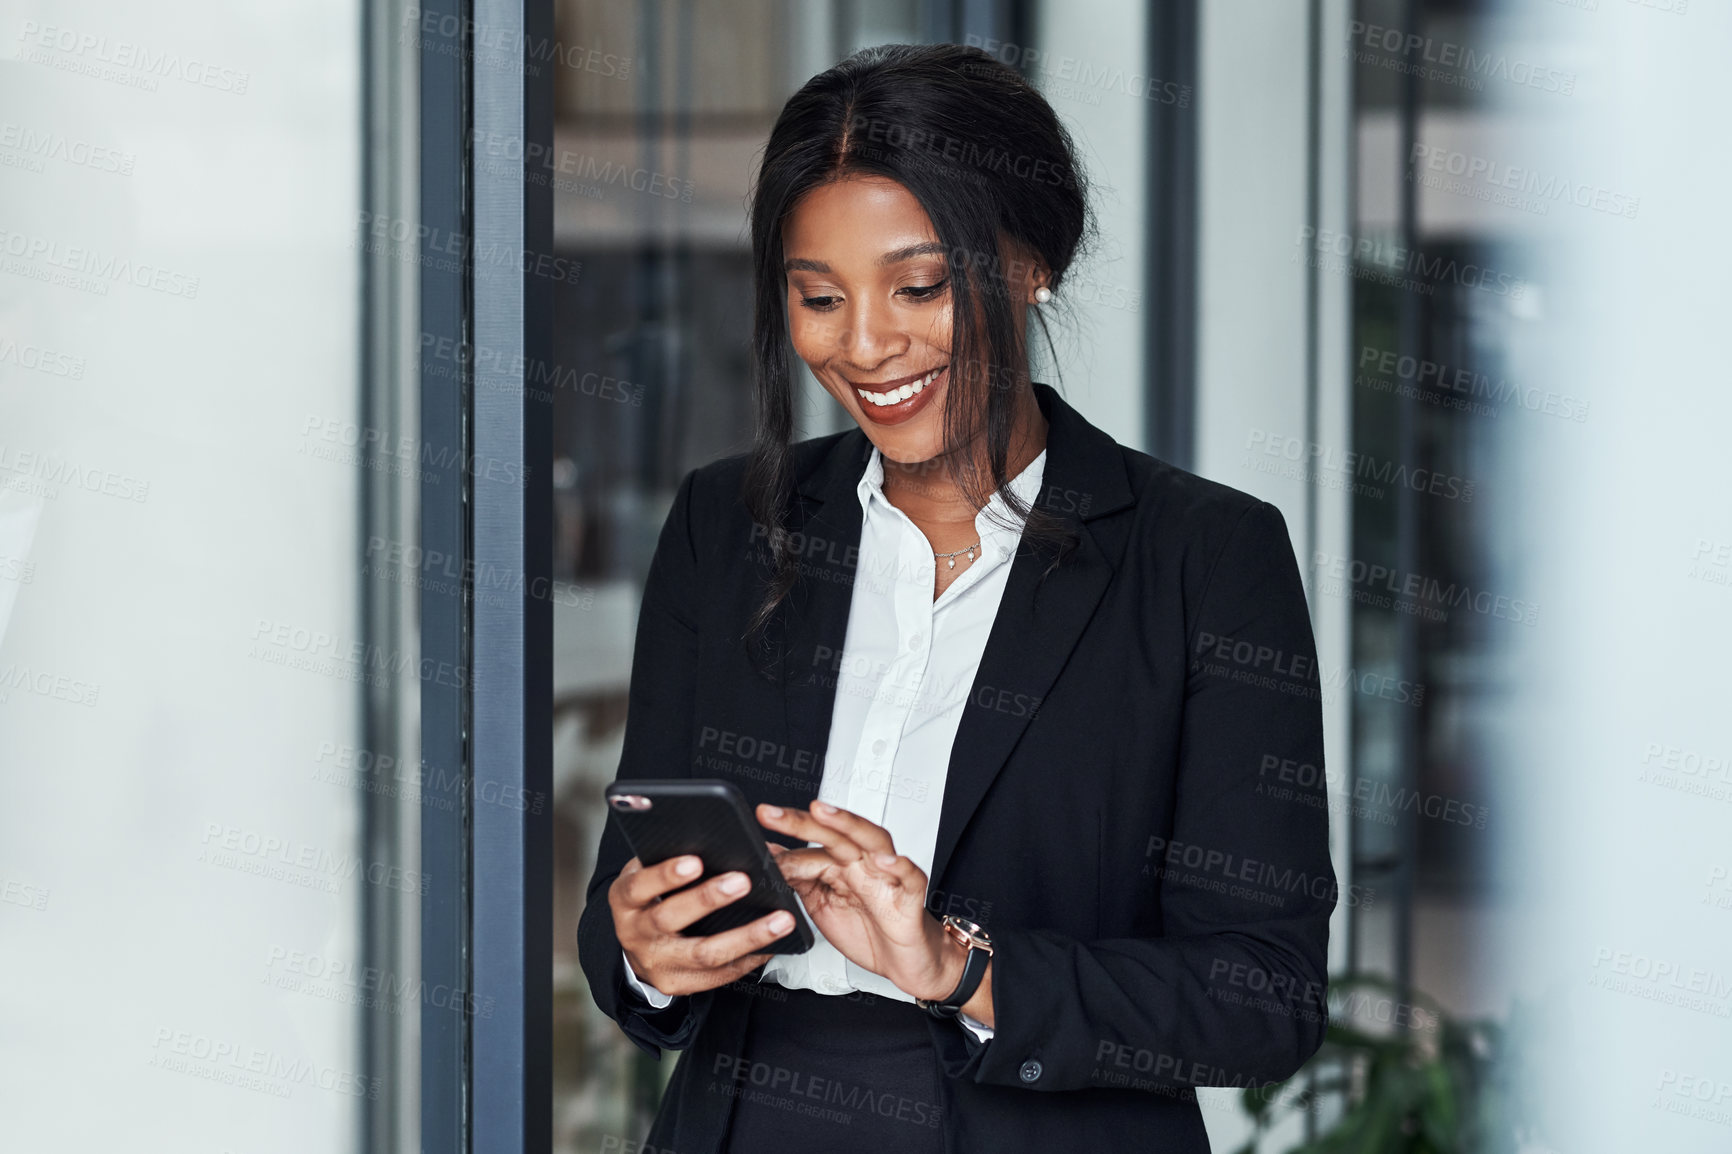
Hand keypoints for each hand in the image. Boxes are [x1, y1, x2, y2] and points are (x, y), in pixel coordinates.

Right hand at [609, 854, 795, 996]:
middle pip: (671, 918)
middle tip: (743, 881)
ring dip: (747, 935)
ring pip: (704, 953)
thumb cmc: (650, 898)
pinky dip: (749, 958)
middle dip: (709, 898)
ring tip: (780, 919)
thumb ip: (667, 858)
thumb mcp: (645, 875)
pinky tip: (774, 943)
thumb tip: (716, 837)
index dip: (666, 875)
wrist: (637, 946)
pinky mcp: (679, 984)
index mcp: (625, 899)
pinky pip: (719, 974)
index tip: (695, 861)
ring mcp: (657, 962)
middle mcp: (636, 933)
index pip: (640, 885)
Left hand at [757, 801, 972, 1009]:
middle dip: (802, 821)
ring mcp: (888, 876)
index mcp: (841, 866)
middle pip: (835, 833)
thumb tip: (768, 857)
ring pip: (872, 839)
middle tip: (770, 813)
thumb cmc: (869, 930)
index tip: (753, 836)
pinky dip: (898, 864)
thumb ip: (798, 880)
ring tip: (824, 813)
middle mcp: (863, 864)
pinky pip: (909, 875)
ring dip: (848, 824)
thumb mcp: (822, 905)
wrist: (907, 962)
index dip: (782, 843)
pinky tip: (882, 859)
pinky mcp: (910, 895)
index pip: (810, 846)